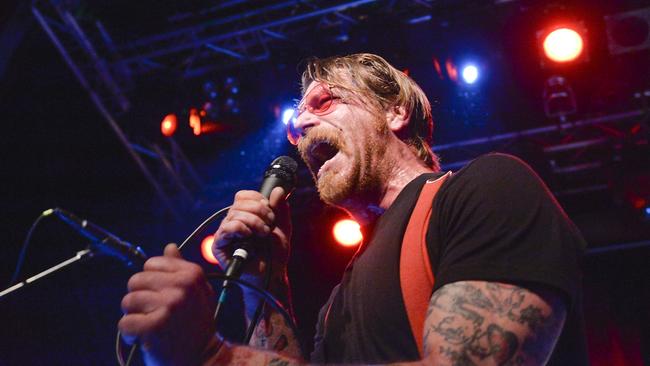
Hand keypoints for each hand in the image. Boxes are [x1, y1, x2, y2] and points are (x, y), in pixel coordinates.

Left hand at [119, 244, 215, 364]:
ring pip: (127, 301)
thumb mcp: (196, 293)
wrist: (205, 359)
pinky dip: (130, 335)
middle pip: (135, 281)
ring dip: (135, 317)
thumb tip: (169, 247)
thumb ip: (181, 269)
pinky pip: (125, 323)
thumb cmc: (197, 326)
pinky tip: (145, 339)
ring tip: (152, 327)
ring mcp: (169, 305)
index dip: (151, 282)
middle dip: (140, 300)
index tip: (162, 298)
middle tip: (155, 315)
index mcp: (192, 273)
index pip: (151, 264)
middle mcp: (182, 286)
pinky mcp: (155, 326)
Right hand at [213, 187, 291, 290]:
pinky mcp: (219, 245)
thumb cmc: (275, 254)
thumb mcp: (283, 227)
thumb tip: (278, 190)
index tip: (270, 211)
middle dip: (259, 211)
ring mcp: (225, 233)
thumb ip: (281, 208)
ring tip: (263, 234)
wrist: (272, 274)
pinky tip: (249, 236)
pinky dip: (241, 228)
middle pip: (239, 202)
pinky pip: (226, 228)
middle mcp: (233, 222)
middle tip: (269, 225)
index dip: (257, 199)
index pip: (243, 196)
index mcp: (245, 216)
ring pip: (234, 214)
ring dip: (254, 222)